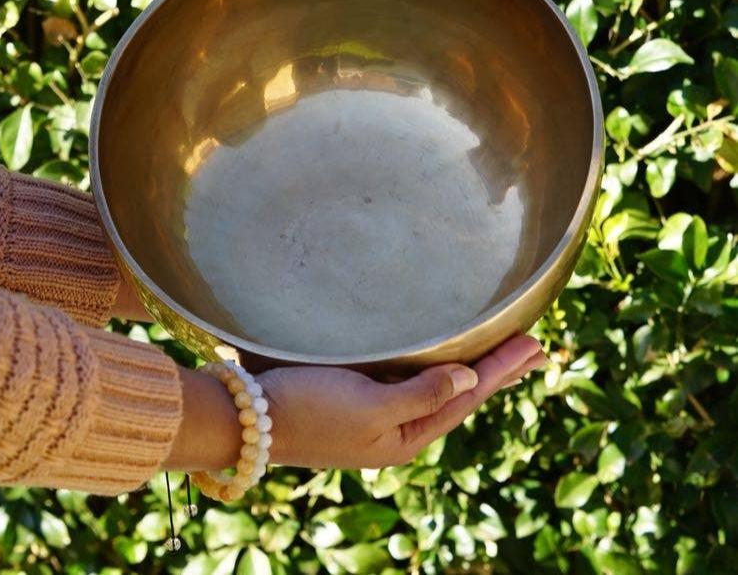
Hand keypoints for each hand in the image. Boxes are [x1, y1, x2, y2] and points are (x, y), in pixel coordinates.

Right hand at [257, 334, 546, 469]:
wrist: (247, 420)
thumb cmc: (308, 411)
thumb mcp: (369, 408)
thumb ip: (420, 395)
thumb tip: (469, 378)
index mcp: (405, 437)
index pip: (466, 397)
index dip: (501, 369)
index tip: (534, 345)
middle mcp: (397, 427)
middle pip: (458, 393)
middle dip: (497, 369)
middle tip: (534, 348)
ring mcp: (376, 412)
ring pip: (436, 385)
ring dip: (469, 367)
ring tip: (498, 353)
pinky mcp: (356, 394)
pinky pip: (410, 380)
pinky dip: (434, 366)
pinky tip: (438, 358)